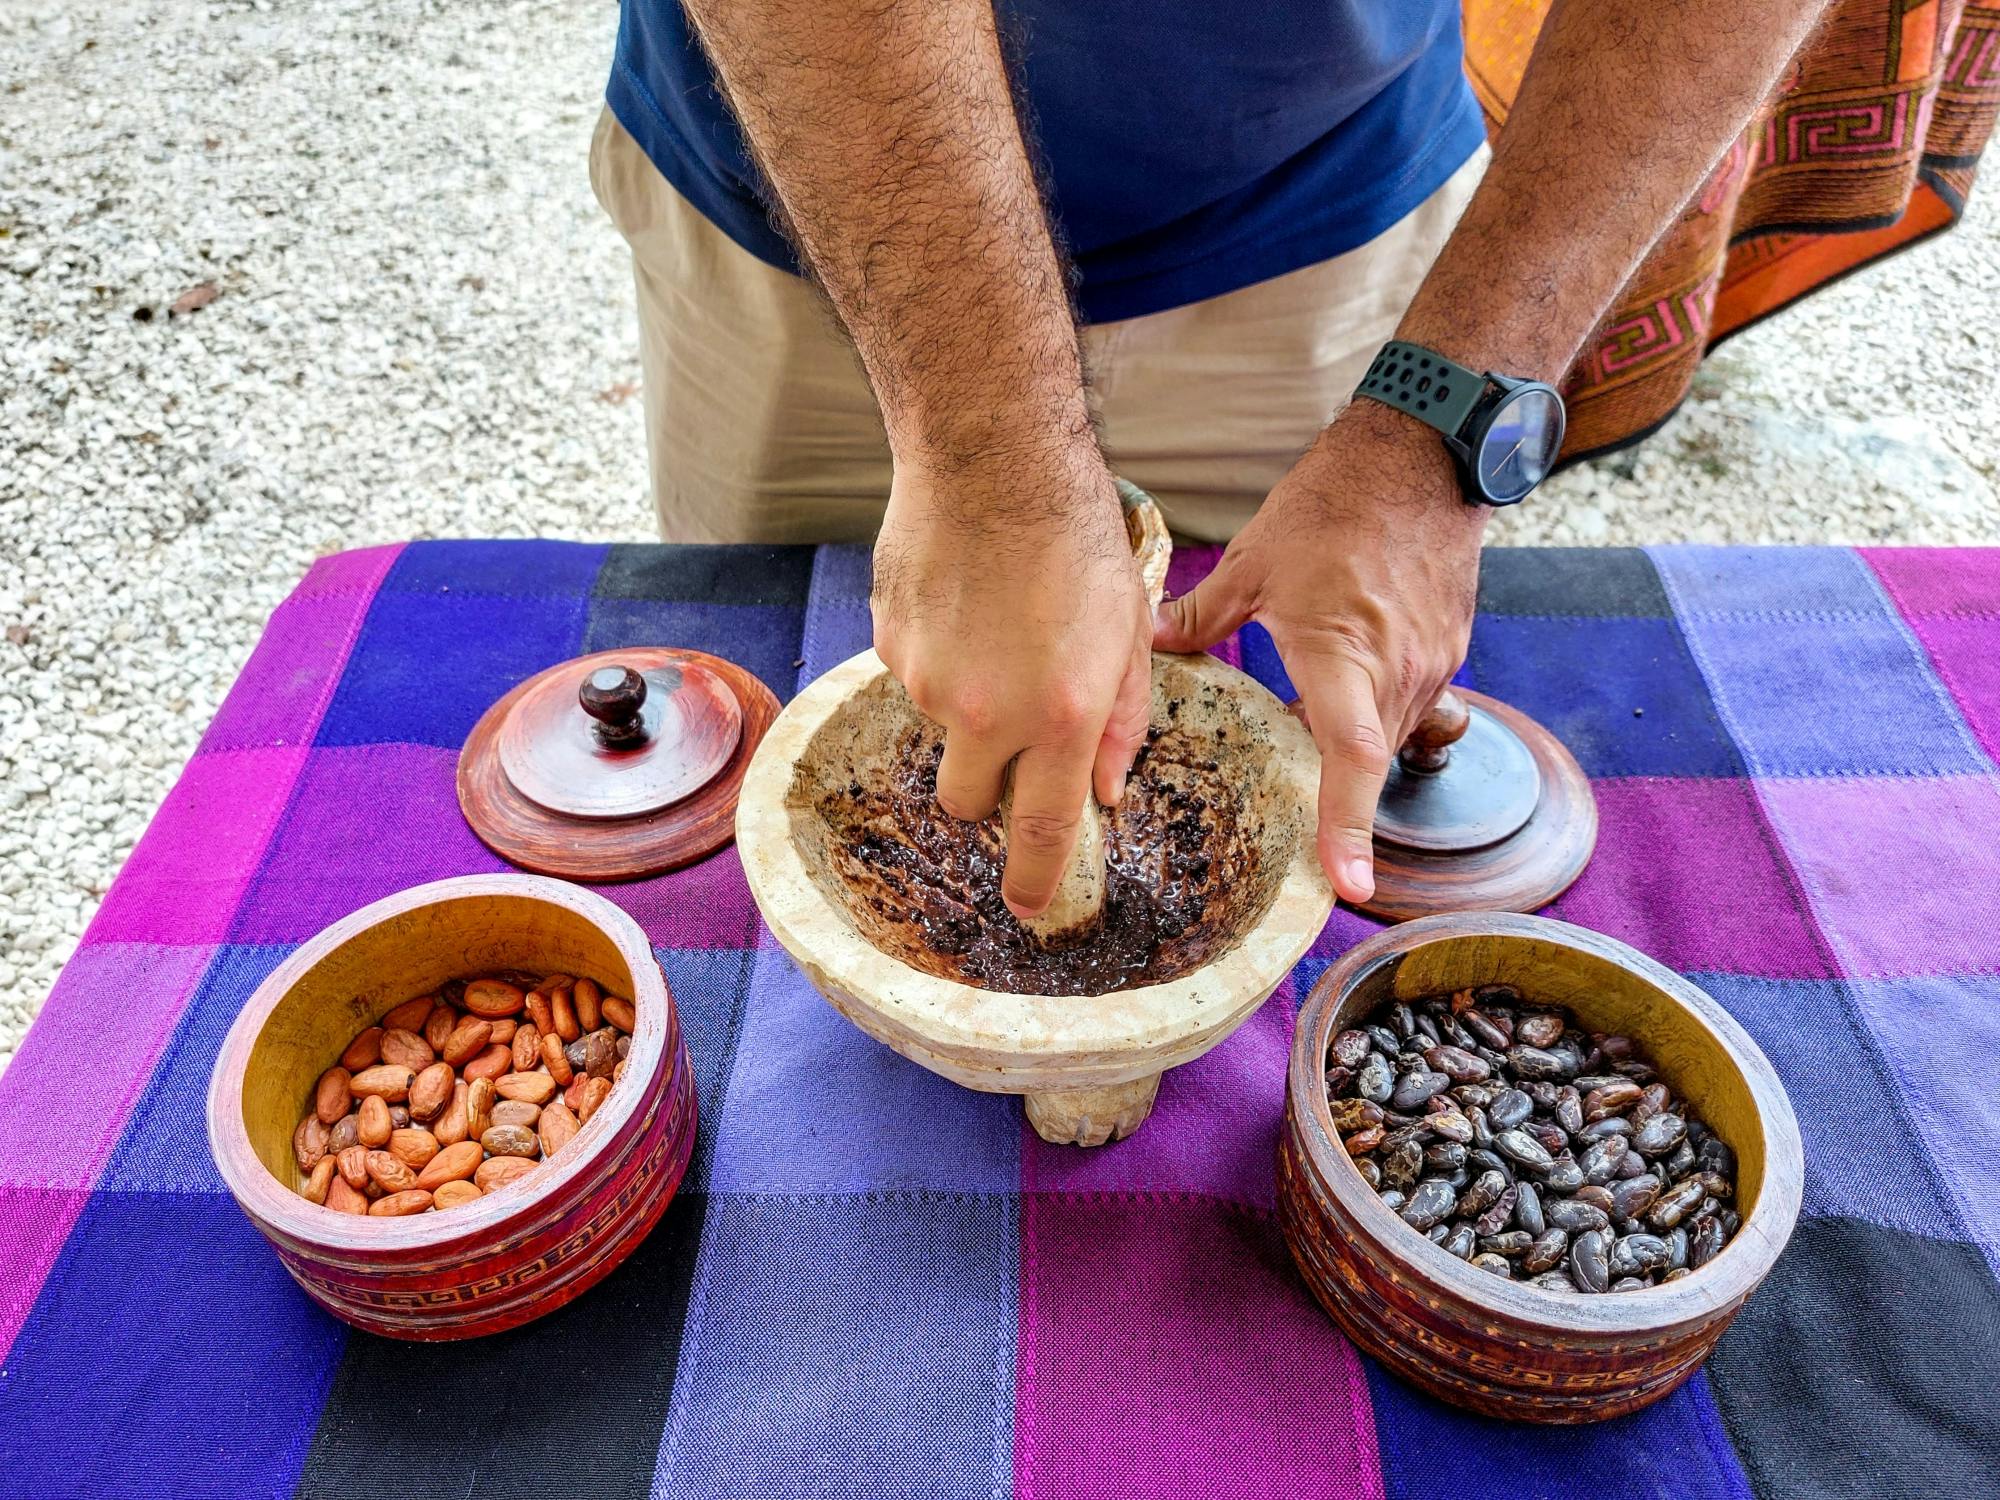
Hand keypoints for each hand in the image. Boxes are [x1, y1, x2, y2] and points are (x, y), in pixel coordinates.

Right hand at [872, 441, 1152, 919]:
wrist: (992, 457)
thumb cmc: (1075, 535)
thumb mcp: (1128, 631)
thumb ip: (1118, 721)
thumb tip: (1104, 790)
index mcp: (1058, 716)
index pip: (1037, 831)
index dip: (1030, 882)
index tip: (1026, 909)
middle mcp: (986, 712)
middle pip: (967, 802)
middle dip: (987, 789)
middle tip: (1013, 736)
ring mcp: (928, 682)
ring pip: (941, 731)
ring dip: (967, 707)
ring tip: (997, 632)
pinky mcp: (889, 645)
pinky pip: (913, 677)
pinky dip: (939, 659)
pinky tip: (965, 604)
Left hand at [1152, 400, 1484, 904]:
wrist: (1424, 453)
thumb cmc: (1335, 503)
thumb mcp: (1253, 561)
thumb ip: (1201, 617)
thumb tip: (1151, 647)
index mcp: (1342, 654)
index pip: (1350, 757)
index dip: (1349, 826)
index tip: (1350, 886)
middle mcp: (1398, 669)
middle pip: (1367, 760)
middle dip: (1339, 795)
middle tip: (1309, 833)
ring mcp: (1433, 661)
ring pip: (1393, 735)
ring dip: (1355, 745)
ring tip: (1315, 730)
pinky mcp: (1451, 647)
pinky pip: (1412, 702)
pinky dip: (1378, 708)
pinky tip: (1348, 680)